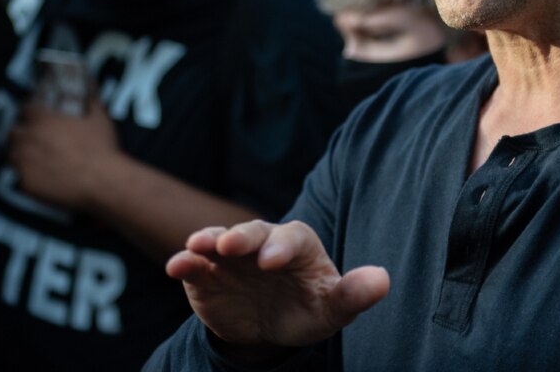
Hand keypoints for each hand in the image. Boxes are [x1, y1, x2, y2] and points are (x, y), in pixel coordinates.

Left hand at [9, 96, 120, 209]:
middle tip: (35, 141)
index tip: (36, 117)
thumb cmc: (102, 147)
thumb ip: (89, 97)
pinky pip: (21, 179)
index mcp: (42, 118)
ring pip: (13, 156)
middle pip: (14, 132)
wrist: (103, 181)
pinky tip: (42, 177)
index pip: (25, 109)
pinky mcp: (27, 184)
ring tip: (35, 159)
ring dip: (21, 155)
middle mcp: (28, 138)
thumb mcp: (98, 116)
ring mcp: (25, 162)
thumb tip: (90, 81)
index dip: (31, 113)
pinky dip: (29, 177)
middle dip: (22, 134)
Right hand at [165, 220, 388, 353]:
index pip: (291, 238)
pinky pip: (195, 264)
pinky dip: (184, 262)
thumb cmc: (307, 308)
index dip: (281, 248)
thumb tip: (383, 280)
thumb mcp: (331, 308)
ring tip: (198, 246)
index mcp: (296, 243)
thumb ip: (354, 294)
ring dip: (207, 240)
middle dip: (241, 236)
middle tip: (230, 244)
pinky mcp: (206, 273)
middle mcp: (261, 241)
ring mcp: (231, 255)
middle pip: (252, 231)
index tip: (272, 262)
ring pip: (218, 240)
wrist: (269, 328)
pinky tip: (176, 267)